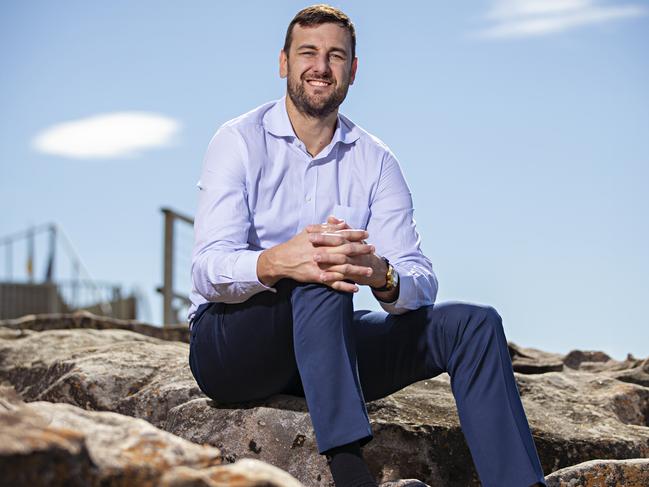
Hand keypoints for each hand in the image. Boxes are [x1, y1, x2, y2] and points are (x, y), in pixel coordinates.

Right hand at [258, 217, 373, 292]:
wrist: (281, 260)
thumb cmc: (296, 244)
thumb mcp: (309, 231)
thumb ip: (326, 227)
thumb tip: (342, 222)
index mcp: (321, 239)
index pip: (342, 234)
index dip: (356, 234)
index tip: (367, 233)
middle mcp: (323, 251)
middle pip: (346, 250)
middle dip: (361, 250)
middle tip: (373, 249)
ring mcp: (321, 265)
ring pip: (342, 268)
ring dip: (357, 270)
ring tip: (369, 271)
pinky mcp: (317, 277)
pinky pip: (334, 283)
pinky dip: (345, 286)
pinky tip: (355, 288)